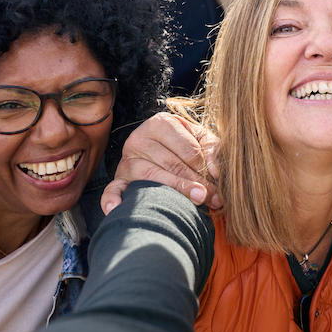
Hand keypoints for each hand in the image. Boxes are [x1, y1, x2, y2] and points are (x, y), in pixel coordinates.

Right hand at [101, 111, 221, 214]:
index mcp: (161, 123)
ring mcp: (127, 159)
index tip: (219, 185)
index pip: (188, 151)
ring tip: (196, 202)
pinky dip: (113, 199)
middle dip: (197, 184)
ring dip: (175, 192)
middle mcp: (140, 138)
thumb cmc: (183, 143)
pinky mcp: (119, 177)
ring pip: (151, 177)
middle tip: (214, 199)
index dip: (206, 169)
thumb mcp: (200, 138)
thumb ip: (212, 149)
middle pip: (173, 165)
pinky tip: (117, 208)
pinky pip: (113, 189)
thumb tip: (215, 172)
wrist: (157, 146)